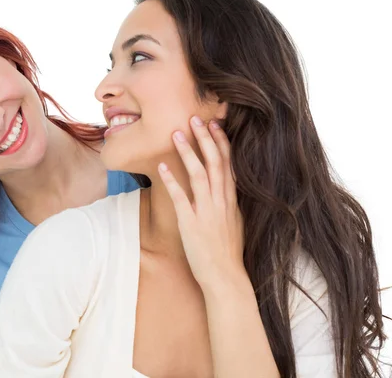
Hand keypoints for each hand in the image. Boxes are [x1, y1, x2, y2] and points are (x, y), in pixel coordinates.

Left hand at [158, 116, 245, 286]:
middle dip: (205, 139)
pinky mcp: (192, 224)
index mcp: (232, 202)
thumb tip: (223, 190)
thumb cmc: (228, 254)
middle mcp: (222, 203)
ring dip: (188, 153)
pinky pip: (181, 198)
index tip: (215, 125)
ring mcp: (207, 212)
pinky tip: (162, 166)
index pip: (229, 165)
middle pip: (215, 164)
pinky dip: (172, 181)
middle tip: (194, 118)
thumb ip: (228, 205)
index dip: (221, 143)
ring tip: (177, 134)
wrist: (226, 278)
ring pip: (200, 175)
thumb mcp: (235, 224)